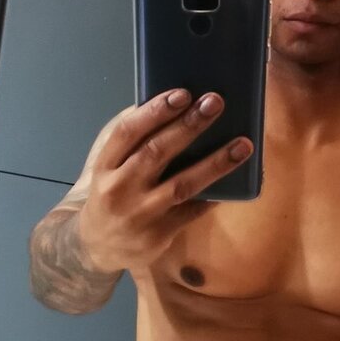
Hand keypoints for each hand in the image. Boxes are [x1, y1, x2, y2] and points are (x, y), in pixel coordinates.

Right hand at [79, 87, 252, 272]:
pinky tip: (236, 178)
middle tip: (215, 103)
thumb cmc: (111, 195)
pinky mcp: (158, 235)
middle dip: (189, 126)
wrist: (97, 246)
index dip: (155, 111)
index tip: (182, 94)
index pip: (127, 132)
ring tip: (243, 145)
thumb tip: (173, 107)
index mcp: (105, 166)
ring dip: (215, 163)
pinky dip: (215, 193)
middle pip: (156, 152)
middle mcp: (119, 189)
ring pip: (182, 184)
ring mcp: (140, 214)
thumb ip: (133, 142)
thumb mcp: (109, 168)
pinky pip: (193, 210)